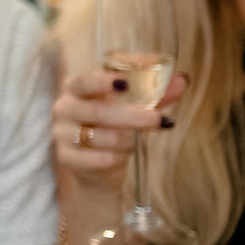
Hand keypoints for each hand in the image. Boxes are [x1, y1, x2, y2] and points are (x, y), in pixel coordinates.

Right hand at [52, 67, 189, 184]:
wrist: (94, 163)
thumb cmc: (112, 126)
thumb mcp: (130, 107)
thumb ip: (154, 95)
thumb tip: (182, 81)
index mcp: (75, 88)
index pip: (84, 81)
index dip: (102, 82)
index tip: (125, 83)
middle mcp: (64, 108)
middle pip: (98, 113)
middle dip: (132, 117)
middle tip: (157, 119)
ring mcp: (62, 134)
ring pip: (102, 138)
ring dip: (127, 141)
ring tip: (137, 141)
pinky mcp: (66, 158)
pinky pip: (96, 159)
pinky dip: (114, 158)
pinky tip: (120, 156)